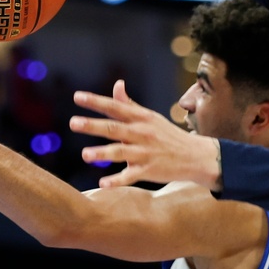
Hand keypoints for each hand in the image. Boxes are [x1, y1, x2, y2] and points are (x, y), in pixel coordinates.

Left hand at [71, 80, 221, 189]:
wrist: (195, 156)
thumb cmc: (167, 135)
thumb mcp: (150, 117)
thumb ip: (129, 104)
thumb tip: (117, 84)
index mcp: (141, 118)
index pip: (115, 107)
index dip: (96, 101)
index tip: (77, 97)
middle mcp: (142, 133)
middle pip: (114, 128)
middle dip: (93, 125)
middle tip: (73, 123)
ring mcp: (145, 152)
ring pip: (121, 152)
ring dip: (102, 153)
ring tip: (85, 155)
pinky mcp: (149, 171)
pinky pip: (131, 176)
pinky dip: (117, 180)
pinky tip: (103, 184)